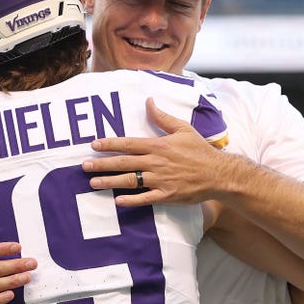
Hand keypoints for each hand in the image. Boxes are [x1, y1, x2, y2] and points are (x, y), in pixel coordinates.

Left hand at [81, 98, 228, 206]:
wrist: (219, 174)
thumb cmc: (200, 150)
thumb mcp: (183, 129)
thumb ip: (163, 117)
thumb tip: (149, 101)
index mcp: (158, 145)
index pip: (128, 143)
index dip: (110, 144)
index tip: (93, 145)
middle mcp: (156, 162)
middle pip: (124, 163)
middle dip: (102, 164)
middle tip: (84, 166)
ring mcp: (161, 180)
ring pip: (130, 181)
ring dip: (110, 182)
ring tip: (93, 183)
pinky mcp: (167, 195)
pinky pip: (145, 199)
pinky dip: (131, 200)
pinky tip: (118, 201)